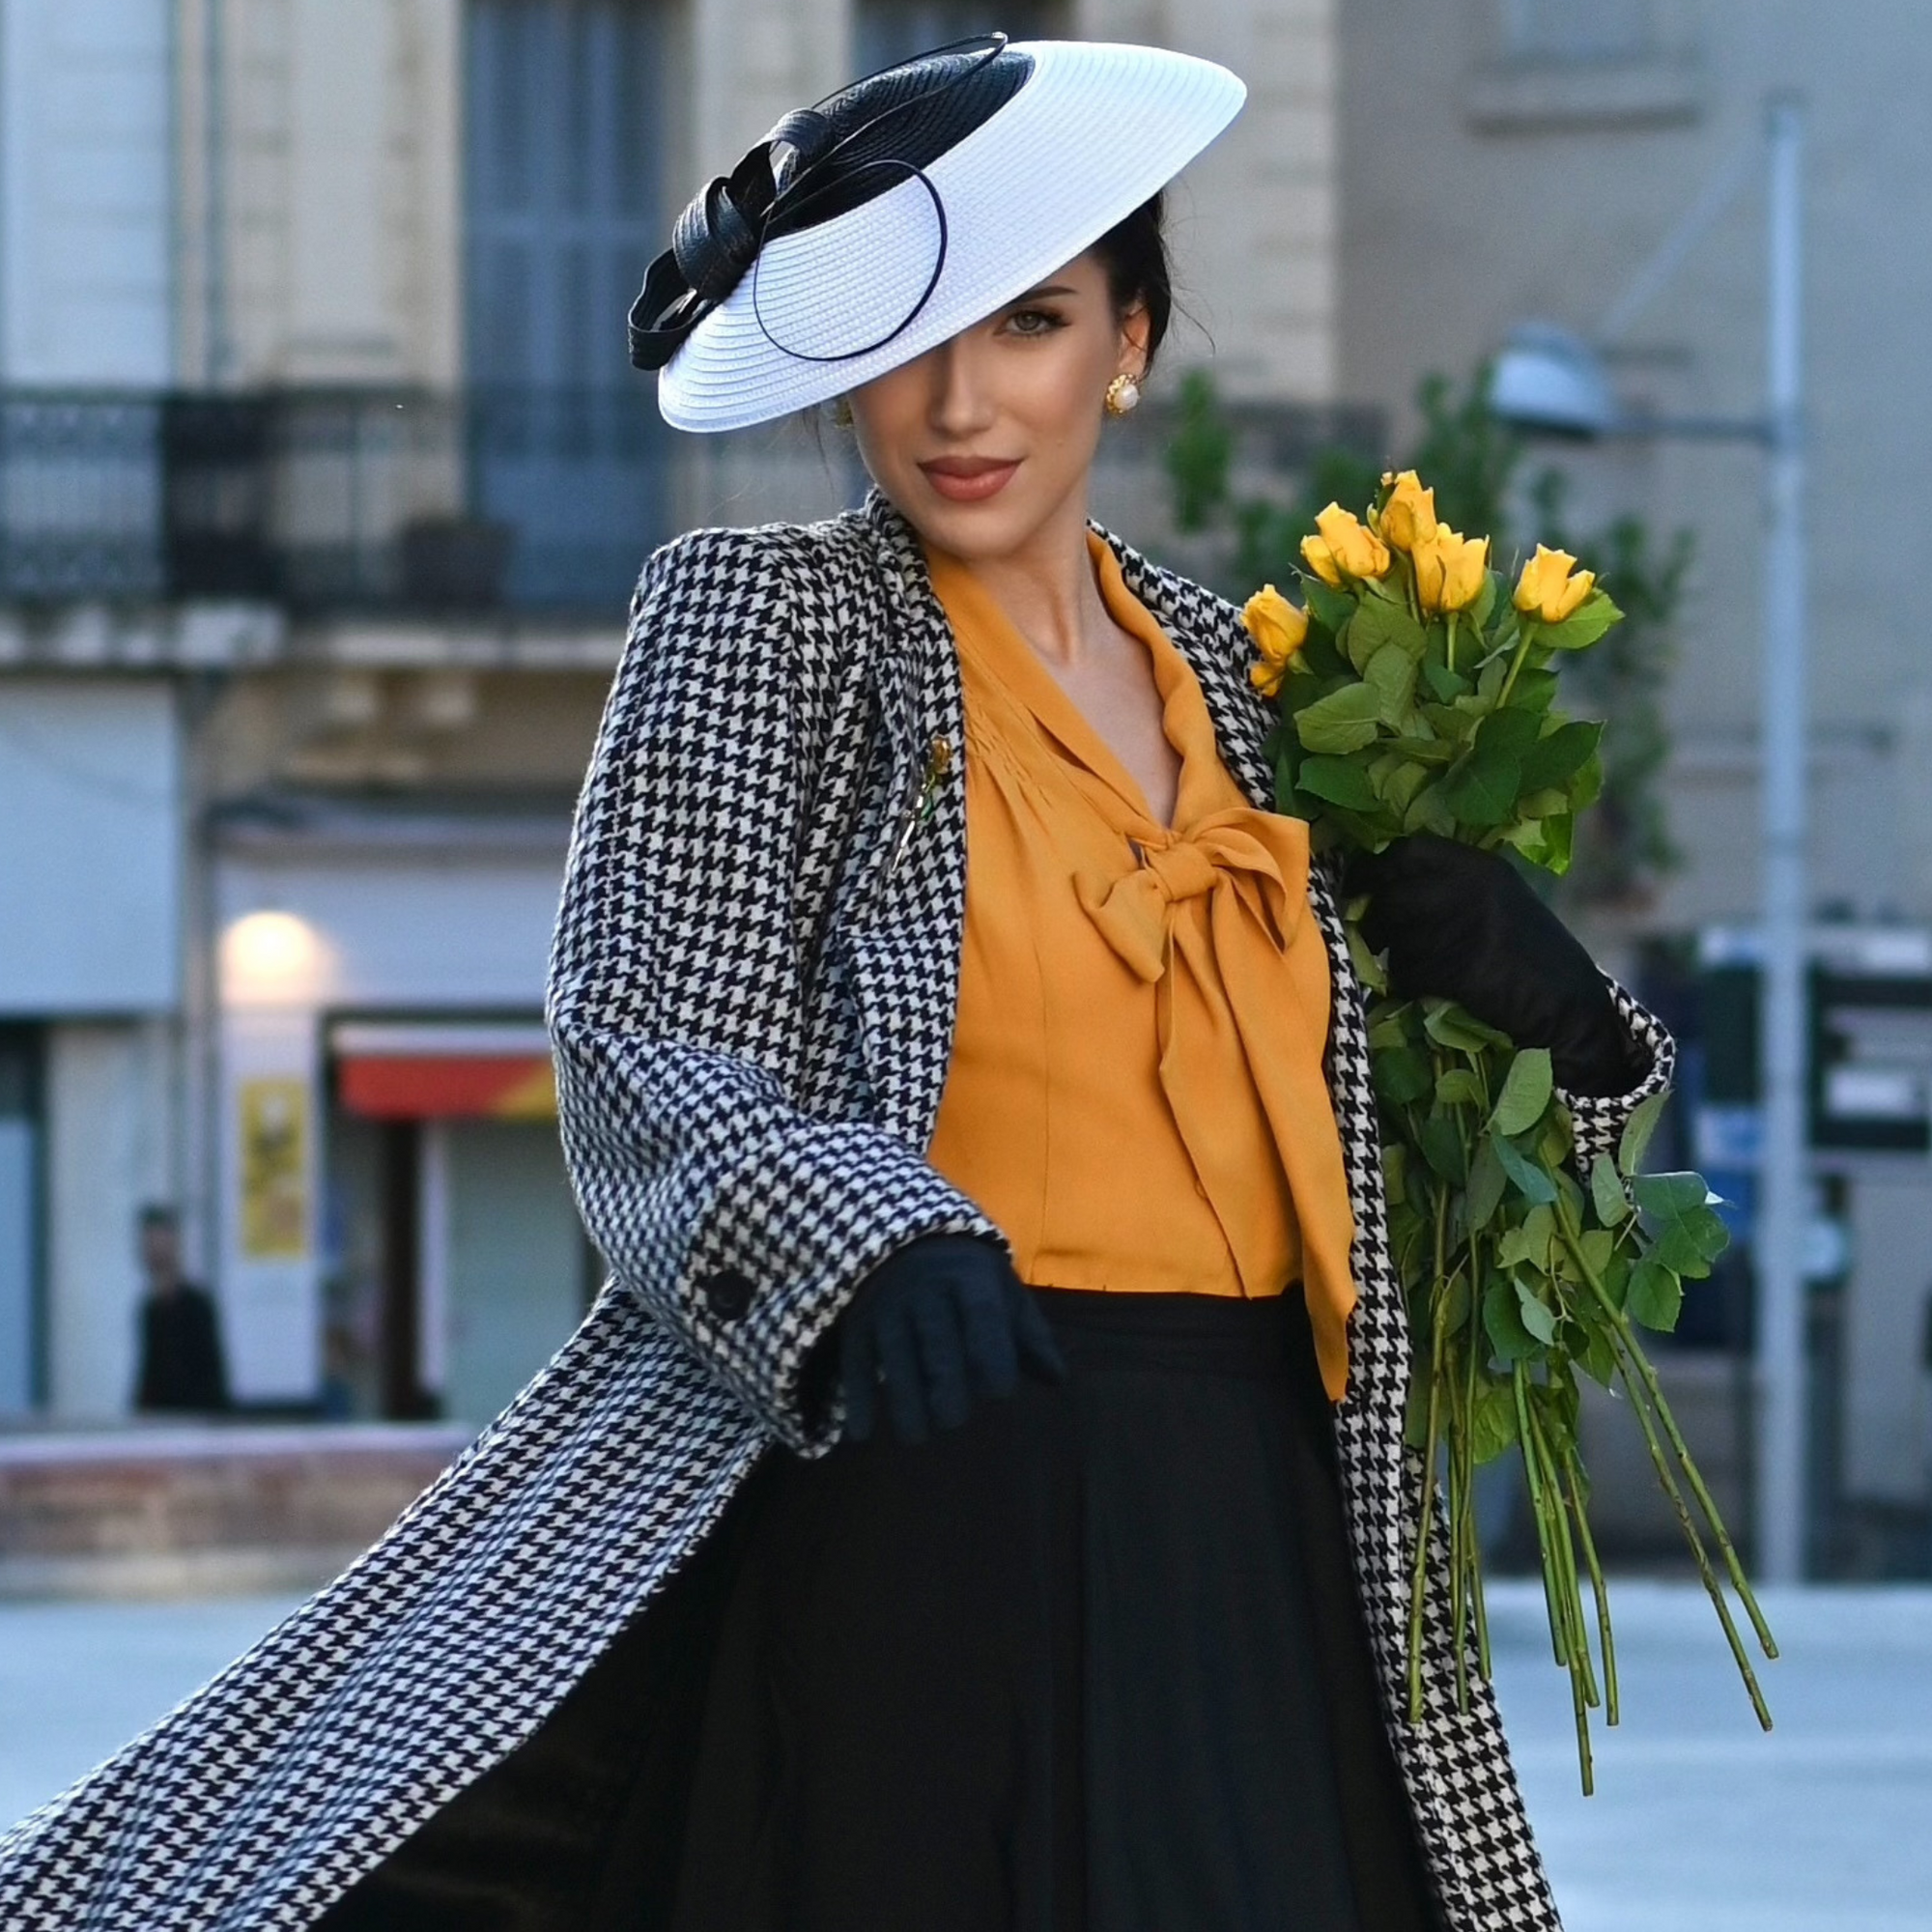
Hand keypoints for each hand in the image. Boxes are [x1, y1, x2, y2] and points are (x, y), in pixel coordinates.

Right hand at [836, 1236, 1066, 1444]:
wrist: (901, 1234)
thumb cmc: (966, 1276)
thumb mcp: (1002, 1289)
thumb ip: (1028, 1334)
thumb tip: (1057, 1379)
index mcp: (971, 1279)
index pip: (983, 1316)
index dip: (991, 1352)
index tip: (1000, 1393)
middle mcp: (927, 1289)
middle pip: (935, 1338)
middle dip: (943, 1380)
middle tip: (953, 1420)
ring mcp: (888, 1304)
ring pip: (894, 1352)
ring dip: (902, 1395)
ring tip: (915, 1436)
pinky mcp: (858, 1320)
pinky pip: (856, 1359)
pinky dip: (856, 1395)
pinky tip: (861, 1432)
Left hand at [1345, 833, 1643, 1096]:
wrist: (1566, 1004)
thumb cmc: (1530, 954)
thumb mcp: (1497, 899)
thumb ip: (1448, 885)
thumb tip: (1381, 886)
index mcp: (1480, 866)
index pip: (1408, 850)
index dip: (1375, 869)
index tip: (1360, 886)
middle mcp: (1468, 888)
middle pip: (1392, 895)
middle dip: (1379, 920)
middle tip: (1380, 936)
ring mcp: (1462, 926)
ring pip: (1395, 936)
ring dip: (1398, 955)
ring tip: (1426, 966)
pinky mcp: (1454, 967)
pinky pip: (1406, 971)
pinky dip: (1410, 982)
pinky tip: (1435, 987)